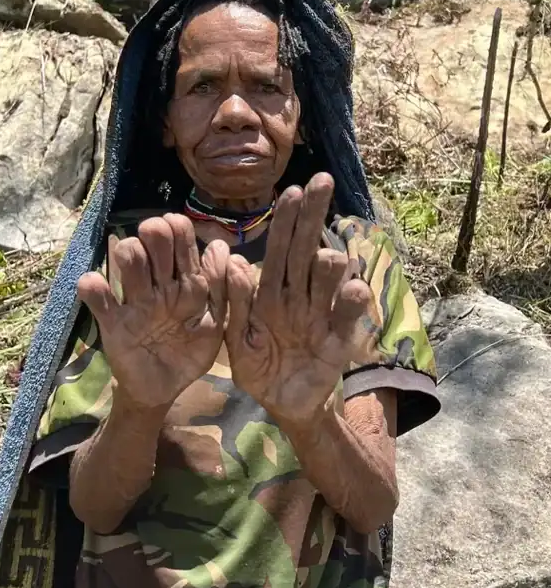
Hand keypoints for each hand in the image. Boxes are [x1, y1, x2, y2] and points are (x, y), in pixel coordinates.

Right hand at [77, 214, 228, 412]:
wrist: (163, 391)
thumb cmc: (190, 352)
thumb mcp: (215, 325)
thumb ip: (222, 290)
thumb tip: (220, 248)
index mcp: (187, 282)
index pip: (182, 241)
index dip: (179, 227)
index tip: (176, 225)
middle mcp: (160, 285)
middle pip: (154, 243)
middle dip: (155, 232)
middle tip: (154, 234)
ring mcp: (135, 302)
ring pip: (128, 261)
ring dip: (130, 252)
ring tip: (130, 258)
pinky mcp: (113, 324)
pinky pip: (98, 300)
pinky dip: (92, 288)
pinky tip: (93, 283)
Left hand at [225, 173, 372, 424]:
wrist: (284, 406)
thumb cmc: (259, 368)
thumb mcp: (237, 338)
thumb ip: (236, 302)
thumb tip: (233, 260)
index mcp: (270, 295)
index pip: (279, 250)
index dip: (285, 222)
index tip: (291, 191)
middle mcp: (298, 298)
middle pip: (306, 252)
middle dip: (313, 217)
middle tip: (322, 181)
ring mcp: (320, 316)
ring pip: (327, 281)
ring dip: (328, 266)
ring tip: (328, 257)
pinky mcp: (338, 341)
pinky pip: (346, 318)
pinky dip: (351, 304)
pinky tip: (354, 290)